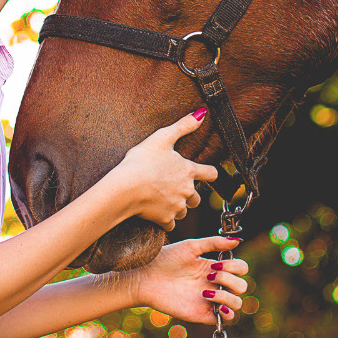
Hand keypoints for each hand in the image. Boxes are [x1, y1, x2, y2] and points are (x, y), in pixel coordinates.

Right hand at [106, 110, 218, 229]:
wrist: (126, 188)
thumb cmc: (142, 161)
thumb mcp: (162, 137)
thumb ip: (184, 125)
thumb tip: (202, 113)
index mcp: (189, 171)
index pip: (211, 174)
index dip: (209, 173)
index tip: (206, 173)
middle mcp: (187, 190)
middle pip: (198, 197)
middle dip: (190, 194)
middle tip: (176, 187)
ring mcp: (177, 206)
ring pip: (185, 211)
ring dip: (179, 207)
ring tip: (164, 199)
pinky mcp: (166, 219)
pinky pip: (171, 224)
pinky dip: (166, 220)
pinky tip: (156, 213)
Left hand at [131, 236, 248, 323]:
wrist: (147, 276)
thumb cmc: (166, 259)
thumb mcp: (191, 246)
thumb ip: (214, 243)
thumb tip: (238, 240)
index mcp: (214, 268)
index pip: (240, 269)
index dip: (235, 267)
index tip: (215, 264)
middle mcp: (215, 284)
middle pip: (242, 286)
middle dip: (230, 279)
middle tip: (209, 275)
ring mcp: (210, 300)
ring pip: (237, 303)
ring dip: (228, 296)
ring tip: (207, 292)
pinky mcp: (203, 314)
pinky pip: (227, 319)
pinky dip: (228, 313)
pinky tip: (215, 305)